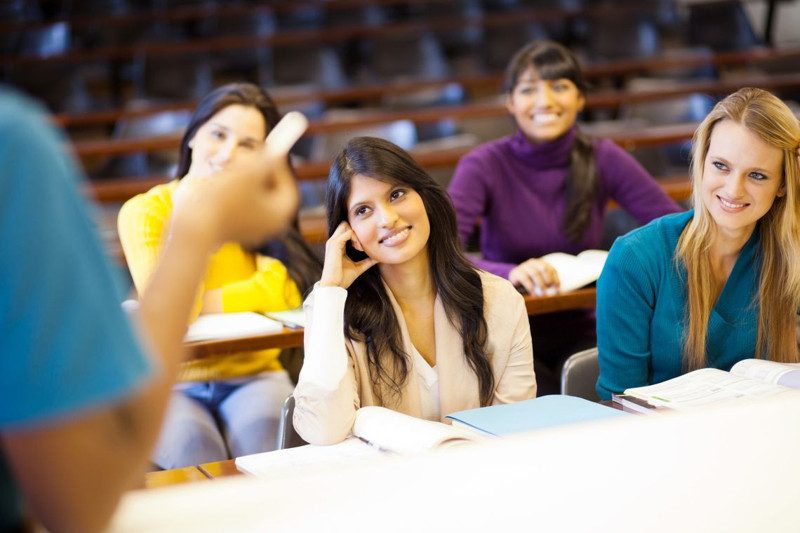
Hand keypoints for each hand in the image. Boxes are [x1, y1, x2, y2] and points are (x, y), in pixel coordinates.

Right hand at [170, 111, 307, 249]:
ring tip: (225, 181)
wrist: (194, 230)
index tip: (260, 155)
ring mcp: (256, 231)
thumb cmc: (225, 198)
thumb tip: (299, 120)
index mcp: (282, 213)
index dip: (273, 165)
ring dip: (243, 182)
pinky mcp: (237, 233)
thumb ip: (274, 149)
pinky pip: (240, 207)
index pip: (286, 182)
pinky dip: (232, 196)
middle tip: (242, 164)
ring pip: (254, 196)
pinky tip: (215, 196)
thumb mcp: (251, 169)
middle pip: (271, 189)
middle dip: (257, 173)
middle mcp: (274, 226)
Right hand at [320, 221, 376, 288]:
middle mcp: (333, 241)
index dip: (356, 234)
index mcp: (337, 245)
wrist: (334, 286)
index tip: (362, 247)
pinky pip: (347, 233)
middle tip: (361, 245)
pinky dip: (355, 238)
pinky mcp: (334, 245)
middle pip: (344, 223)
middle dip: (355, 230)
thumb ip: (367, 261)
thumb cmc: (343, 278)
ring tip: (360, 248)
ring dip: (356, 234)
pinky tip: (359, 248)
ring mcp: (332, 242)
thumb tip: (378, 258)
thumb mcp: (358, 267)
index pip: (345, 230)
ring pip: (345, 225)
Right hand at [508, 257, 559, 296]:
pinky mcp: (515, 273)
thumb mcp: (539, 282)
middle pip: (543, 268)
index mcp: (540, 263)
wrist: (513, 284)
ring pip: (534, 273)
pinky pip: (525, 279)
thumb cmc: (530, 284)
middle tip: (549, 290)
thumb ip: (548, 284)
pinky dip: (530, 287)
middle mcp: (532, 263)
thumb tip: (558, 293)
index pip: (551, 269)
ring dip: (540, 284)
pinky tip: (533, 294)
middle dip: (548, 279)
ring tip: (542, 295)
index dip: (556, 279)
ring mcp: (523, 266)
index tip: (557, 289)